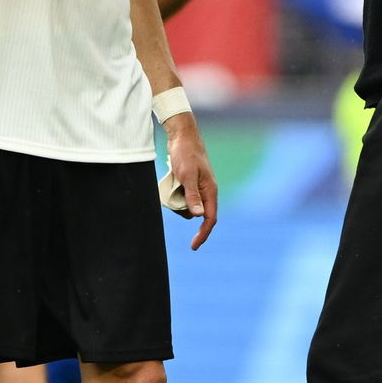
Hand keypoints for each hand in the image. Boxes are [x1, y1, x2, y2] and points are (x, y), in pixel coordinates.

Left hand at [164, 113, 217, 248]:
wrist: (182, 136)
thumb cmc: (186, 154)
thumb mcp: (187, 175)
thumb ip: (192, 196)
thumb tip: (198, 216)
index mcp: (210, 190)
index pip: (210, 218)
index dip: (203, 234)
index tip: (193, 246)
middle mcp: (207, 190)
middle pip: (197, 214)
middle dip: (184, 212)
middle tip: (171, 201)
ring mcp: (199, 187)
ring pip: (189, 206)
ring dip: (178, 203)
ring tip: (171, 187)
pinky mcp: (191, 183)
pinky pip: (184, 197)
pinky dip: (176, 196)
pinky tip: (171, 184)